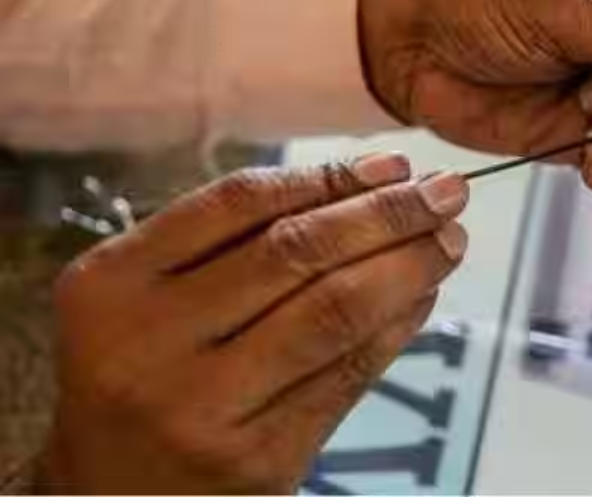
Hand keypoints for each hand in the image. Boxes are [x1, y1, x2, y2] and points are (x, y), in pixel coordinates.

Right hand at [37, 155, 467, 493]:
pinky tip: (423, 297)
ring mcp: (206, 407)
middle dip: (388, 214)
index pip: (239, 203)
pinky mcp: (260, 458)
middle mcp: (150, 344)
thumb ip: (230, 244)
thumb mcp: (145, 300)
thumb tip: (368, 187)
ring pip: (335, 311)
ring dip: (408, 266)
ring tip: (448, 240)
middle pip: (297, 251)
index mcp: (110, 285)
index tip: (392, 165)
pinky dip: (398, 326)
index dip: (328, 177)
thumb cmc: (141, 375)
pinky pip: (349, 373)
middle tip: (445, 193)